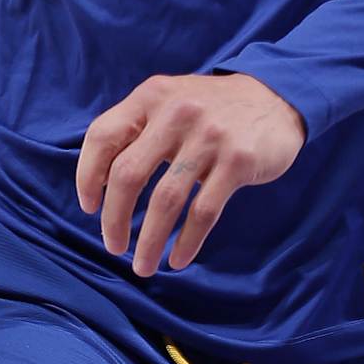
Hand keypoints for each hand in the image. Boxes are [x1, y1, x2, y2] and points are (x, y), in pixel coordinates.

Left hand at [76, 70, 306, 278]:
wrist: (276, 97)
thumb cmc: (212, 109)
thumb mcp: (170, 102)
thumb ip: (137, 129)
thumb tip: (99, 183)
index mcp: (151, 96)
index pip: (103, 136)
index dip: (88, 176)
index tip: (90, 207)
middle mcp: (176, 113)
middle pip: (128, 174)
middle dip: (114, 219)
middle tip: (114, 247)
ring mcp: (210, 136)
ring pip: (166, 200)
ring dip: (149, 241)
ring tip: (143, 266)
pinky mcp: (238, 161)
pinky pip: (204, 211)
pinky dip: (187, 241)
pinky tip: (178, 259)